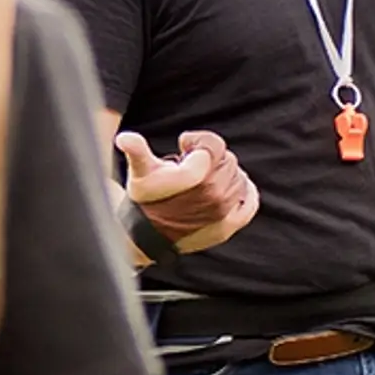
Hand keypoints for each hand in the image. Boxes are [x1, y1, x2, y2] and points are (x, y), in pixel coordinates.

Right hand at [118, 129, 258, 254]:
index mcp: (197, 175)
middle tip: (192, 163)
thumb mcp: (139, 171)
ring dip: (225, 173)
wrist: (145, 235)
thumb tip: (124, 138)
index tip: (184, 145)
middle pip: (227, 160)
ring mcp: (224, 211)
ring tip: (205, 177)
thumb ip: (136, 151)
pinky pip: (249, 202)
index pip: (213, 145)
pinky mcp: (229, 226)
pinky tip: (236, 185)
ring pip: (238, 178)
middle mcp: (214, 193)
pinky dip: (246, 191)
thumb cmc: (144, 199)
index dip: (197, 141)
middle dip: (210, 157)